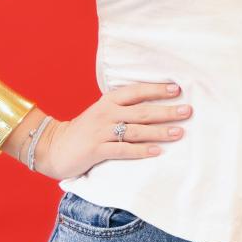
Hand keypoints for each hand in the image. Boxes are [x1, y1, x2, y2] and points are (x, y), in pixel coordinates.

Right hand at [32, 82, 191, 180]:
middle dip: (166, 111)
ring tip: (179, 132)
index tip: (177, 89)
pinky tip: (157, 151)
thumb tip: (152, 106)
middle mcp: (106, 113)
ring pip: (136, 130)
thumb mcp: (101, 113)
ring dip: (159, 131)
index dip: (156, 89)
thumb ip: (122, 108)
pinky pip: (122, 149)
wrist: (53, 147)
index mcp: (108, 101)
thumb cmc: (84, 130)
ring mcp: (101, 131)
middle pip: (141, 110)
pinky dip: (141, 150)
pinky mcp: (96, 150)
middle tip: (188, 111)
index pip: (136, 91)